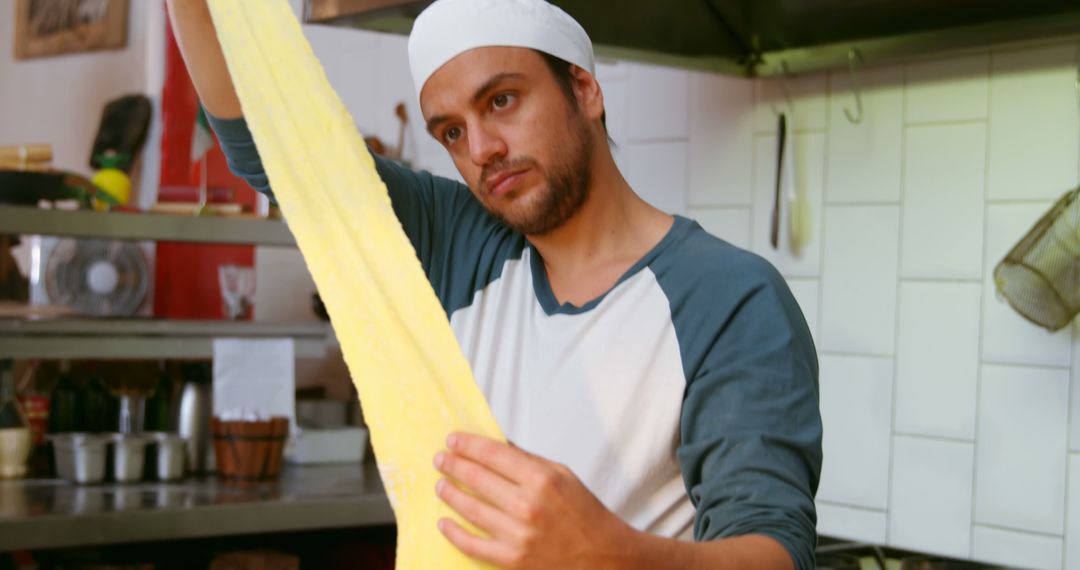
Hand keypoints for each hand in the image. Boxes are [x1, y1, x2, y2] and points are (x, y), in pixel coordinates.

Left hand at [434, 432, 636, 568]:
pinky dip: (454, 533)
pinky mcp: (512, 560)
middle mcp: (527, 506)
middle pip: (477, 478)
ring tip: (440, 484)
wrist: (603, 556)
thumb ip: (528, 460)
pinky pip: (473, 545)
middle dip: (453, 465)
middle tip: (440, 459)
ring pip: (470, 509)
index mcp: (542, 479)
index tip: (453, 440)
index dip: (468, 445)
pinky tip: (444, 522)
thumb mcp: (562, 475)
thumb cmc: (584, 512)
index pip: (493, 454)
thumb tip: (496, 445)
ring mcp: (517, 535)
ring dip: (450, 493)